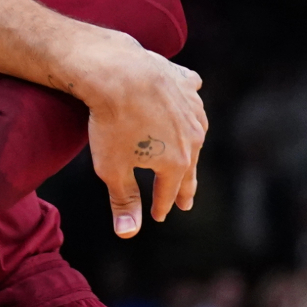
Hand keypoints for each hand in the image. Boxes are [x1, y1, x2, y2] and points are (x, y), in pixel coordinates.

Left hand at [57, 27, 206, 236]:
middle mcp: (192, 137)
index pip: (169, 191)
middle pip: (188, 166)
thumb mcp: (111, 168)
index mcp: (176, 161)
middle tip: (186, 201)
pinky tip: (190, 104)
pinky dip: (190, 102)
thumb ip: (123, 200)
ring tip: (187, 157)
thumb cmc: (111, 122)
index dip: (162, 205)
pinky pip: (191, 95)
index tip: (159, 216)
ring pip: (194, 132)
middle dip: (185, 185)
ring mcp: (192, 108)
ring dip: (190, 146)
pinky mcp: (184, 82)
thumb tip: (127, 234)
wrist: (117, 71)